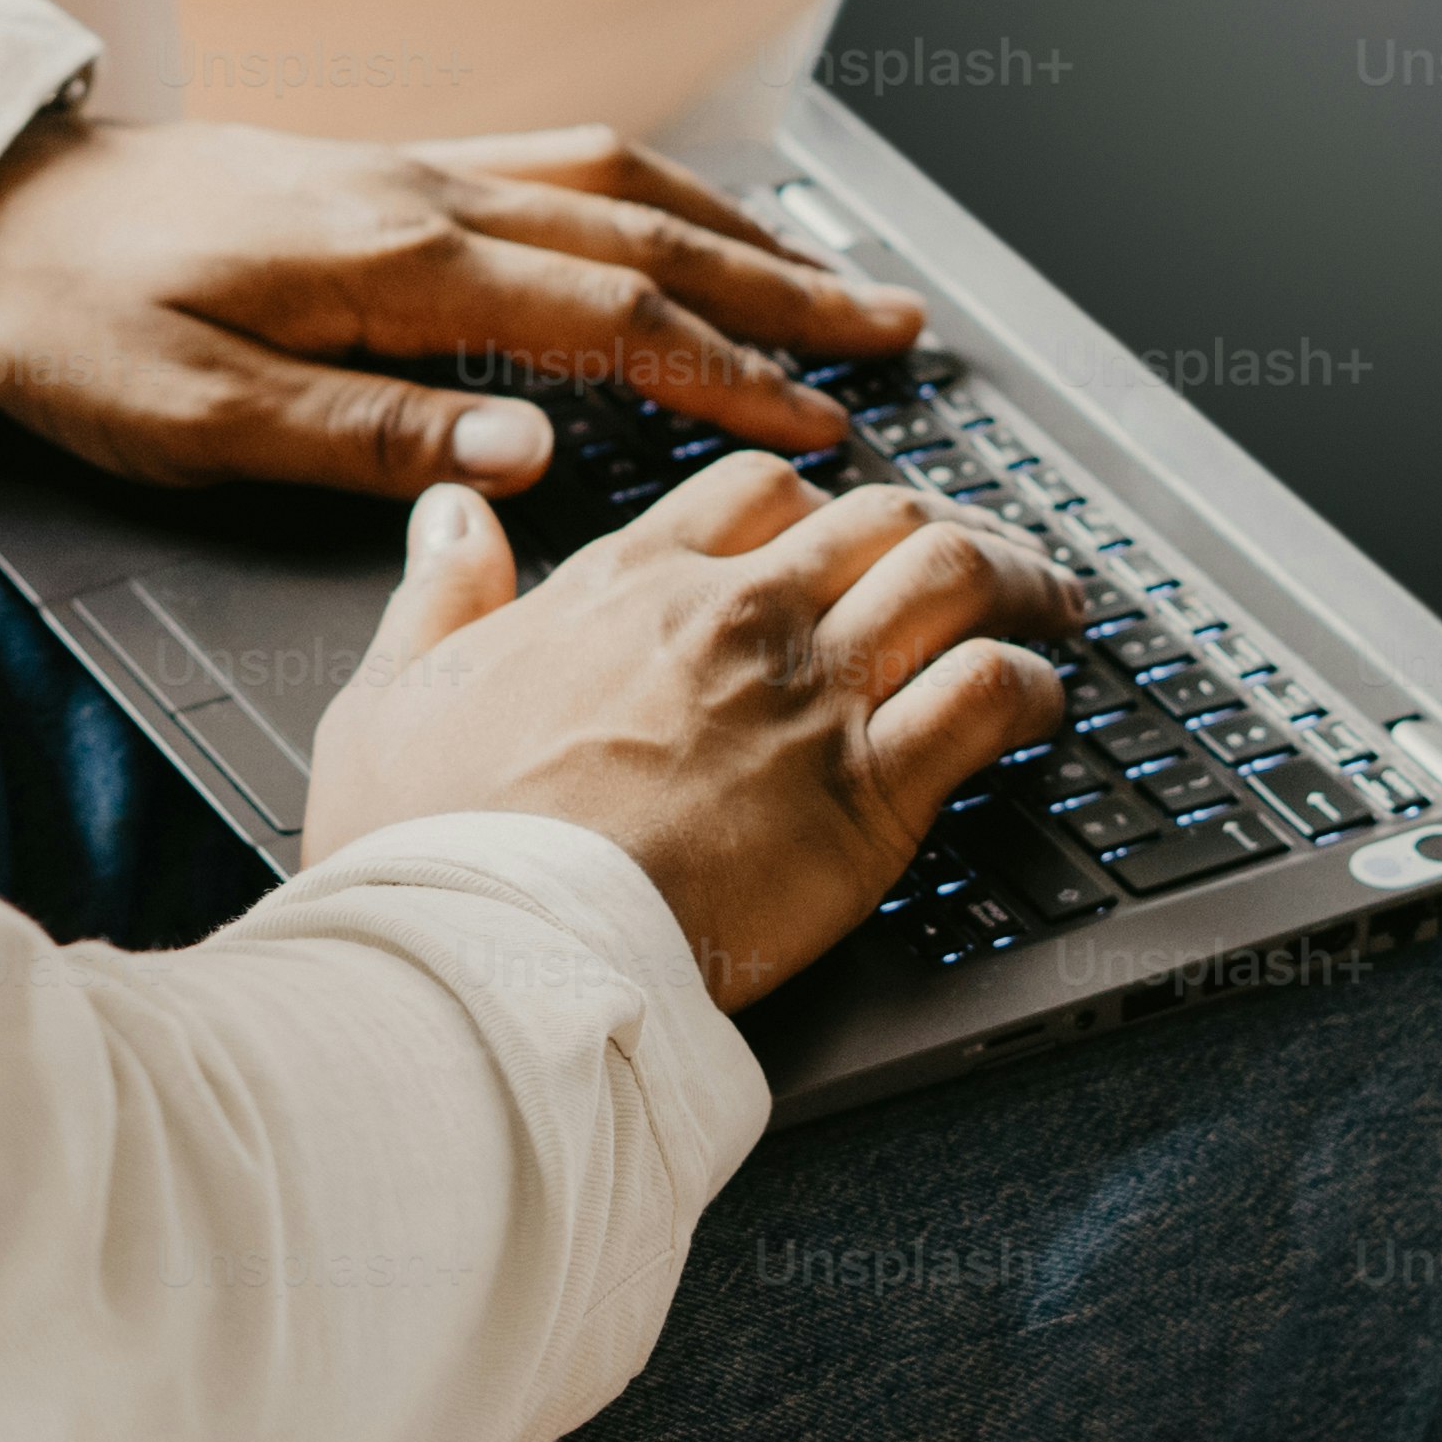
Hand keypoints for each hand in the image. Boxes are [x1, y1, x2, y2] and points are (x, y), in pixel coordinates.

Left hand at [0, 118, 923, 494]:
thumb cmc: (68, 322)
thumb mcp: (190, 414)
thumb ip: (366, 434)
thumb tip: (529, 455)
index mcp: (390, 263)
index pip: (604, 320)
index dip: (727, 375)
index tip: (823, 427)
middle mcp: (423, 195)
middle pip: (646, 236)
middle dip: (784, 289)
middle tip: (900, 334)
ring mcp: (411, 169)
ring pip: (618, 185)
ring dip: (740, 231)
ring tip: (837, 279)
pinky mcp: (386, 171)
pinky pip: (560, 166)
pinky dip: (657, 197)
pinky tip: (692, 226)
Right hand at [311, 456, 1076, 1001]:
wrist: (480, 950)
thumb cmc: (424, 849)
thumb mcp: (390, 696)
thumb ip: (440, 595)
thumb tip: (453, 516)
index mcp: (625, 586)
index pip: (753, 491)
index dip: (814, 503)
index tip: (839, 531)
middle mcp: (731, 617)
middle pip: (876, 517)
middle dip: (940, 527)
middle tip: (975, 558)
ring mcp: (808, 696)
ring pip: (954, 576)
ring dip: (1018, 579)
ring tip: (1051, 602)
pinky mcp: (866, 793)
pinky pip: (990, 693)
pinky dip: (1033, 683)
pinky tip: (1042, 699)